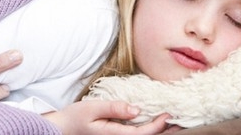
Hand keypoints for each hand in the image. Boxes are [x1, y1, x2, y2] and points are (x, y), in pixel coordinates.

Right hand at [43, 100, 169, 134]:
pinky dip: (146, 129)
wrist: (60, 129)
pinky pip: (133, 134)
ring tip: (171, 122)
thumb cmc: (74, 118)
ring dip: (156, 130)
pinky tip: (151, 122)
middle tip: (180, 121)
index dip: (158, 125)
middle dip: (163, 130)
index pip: (143, 133)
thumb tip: (136, 109)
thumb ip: (114, 108)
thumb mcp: (92, 108)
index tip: (169, 114)